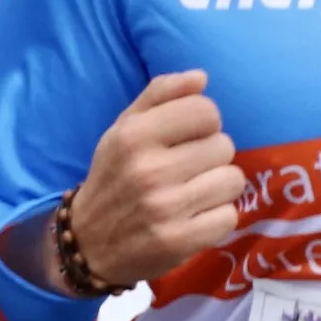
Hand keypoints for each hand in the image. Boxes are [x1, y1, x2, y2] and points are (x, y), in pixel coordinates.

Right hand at [70, 72, 245, 288]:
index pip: (206, 111)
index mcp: (134, 136)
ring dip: (218, 187)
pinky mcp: (179, 241)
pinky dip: (217, 217)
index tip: (189, 138)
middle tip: (188, 170)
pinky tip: (195, 217)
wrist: (88, 242)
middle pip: (224, 145)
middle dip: (211, 156)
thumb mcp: (124, 128)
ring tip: (194, 193)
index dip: (204, 123)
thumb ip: (161, 95)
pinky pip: (229, 216)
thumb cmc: (114, 177)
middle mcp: (149, 170)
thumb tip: (202, 77)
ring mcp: (165, 208)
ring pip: (232, 180)